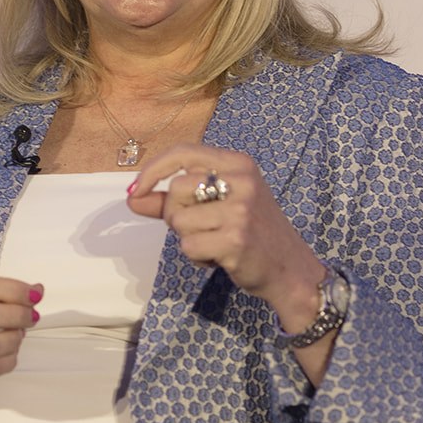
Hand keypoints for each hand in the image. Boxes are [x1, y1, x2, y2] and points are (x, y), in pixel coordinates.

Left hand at [125, 143, 325, 305]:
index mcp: (238, 163)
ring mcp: (240, 210)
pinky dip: (197, 257)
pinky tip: (220, 257)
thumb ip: (172, 199)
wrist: (290, 269)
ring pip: (178, 220)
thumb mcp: (218, 204)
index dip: (154, 169)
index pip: (183, 153)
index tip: (136, 190)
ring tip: (214, 242)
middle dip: (176, 214)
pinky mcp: (235, 239)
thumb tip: (132, 198)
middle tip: (201, 227)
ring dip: (188, 238)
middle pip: (176, 190)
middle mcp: (242, 180)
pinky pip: (188, 246)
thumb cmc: (250, 232)